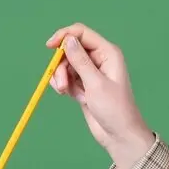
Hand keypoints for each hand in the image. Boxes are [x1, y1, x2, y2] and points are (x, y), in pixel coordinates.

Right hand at [45, 23, 154, 168]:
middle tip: (61, 83)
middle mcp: (99, 59)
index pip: (81, 33)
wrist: (119, 135)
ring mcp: (91, 73)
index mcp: (107, 53)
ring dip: (61, 76)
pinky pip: (67, 77)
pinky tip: (67, 95)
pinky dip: (63, 84)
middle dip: (61, 64)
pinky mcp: (84, 85)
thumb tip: (68, 39)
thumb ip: (80, 61)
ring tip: (64, 92)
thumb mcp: (95, 84)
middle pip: (70, 49)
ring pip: (66, 64)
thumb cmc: (114, 109)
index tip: (49, 47)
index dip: (64, 36)